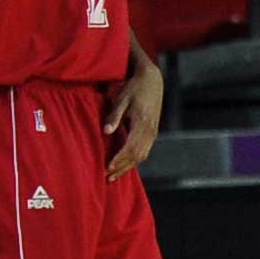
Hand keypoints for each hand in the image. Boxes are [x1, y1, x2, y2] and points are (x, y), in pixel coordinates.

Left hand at [103, 59, 163, 179]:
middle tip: (107, 178)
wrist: (152, 80)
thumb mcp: (122, 98)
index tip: (107, 168)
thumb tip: (106, 132)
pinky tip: (124, 164)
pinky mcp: (152, 132)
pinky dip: (134, 160)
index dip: (119, 160)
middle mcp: (150, 130)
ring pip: (142, 155)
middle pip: (137, 156)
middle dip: (122, 168)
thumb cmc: (134, 87)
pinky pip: (145, 150)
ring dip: (128, 167)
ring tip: (114, 175)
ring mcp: (153, 132)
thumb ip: (114, 115)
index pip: (131, 148)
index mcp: (143, 123)